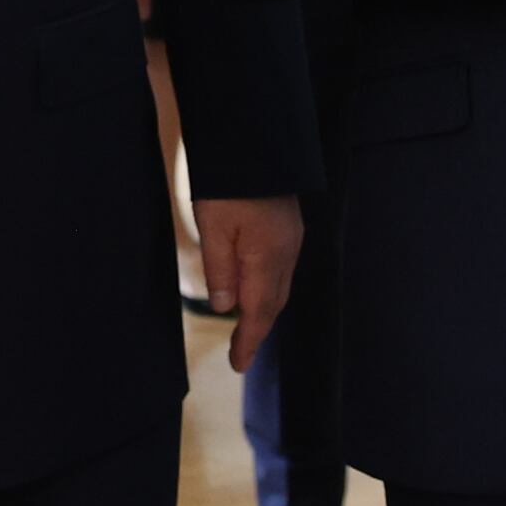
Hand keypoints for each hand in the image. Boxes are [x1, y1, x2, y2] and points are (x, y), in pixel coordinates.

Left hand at [196, 195, 306, 375]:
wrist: (254, 141)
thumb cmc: (228, 184)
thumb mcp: (214, 227)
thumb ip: (220, 270)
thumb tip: (225, 307)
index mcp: (268, 257)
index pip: (259, 312)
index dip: (249, 340)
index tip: (238, 364)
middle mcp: (287, 252)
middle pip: (273, 303)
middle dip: (257, 329)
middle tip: (241, 353)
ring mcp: (291, 239)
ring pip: (279, 286)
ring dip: (262, 309)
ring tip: (245, 328)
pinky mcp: (288, 228)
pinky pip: (280, 269)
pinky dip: (267, 288)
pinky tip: (253, 289)